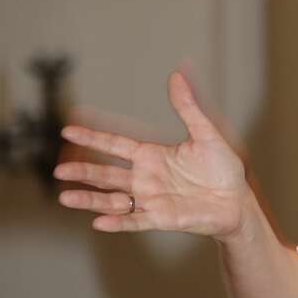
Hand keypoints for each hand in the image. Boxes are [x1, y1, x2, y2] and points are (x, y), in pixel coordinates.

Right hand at [55, 69, 248, 237]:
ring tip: (65, 198)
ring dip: (90, 199)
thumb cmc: (223, 169)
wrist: (238, 202)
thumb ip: (188, 108)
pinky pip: (136, 221)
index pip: (115, 144)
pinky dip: (118, 222)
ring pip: (113, 199)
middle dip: (83, 172)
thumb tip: (176, 75)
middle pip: (106, 174)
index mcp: (151, 156)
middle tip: (59, 170)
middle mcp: (146, 178)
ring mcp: (152, 200)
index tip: (67, 131)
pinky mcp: (163, 219)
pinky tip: (98, 223)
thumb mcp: (206, 134)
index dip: (92, 138)